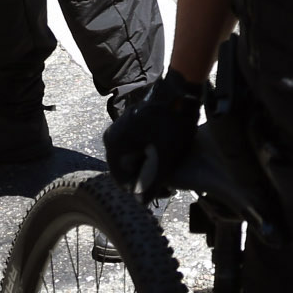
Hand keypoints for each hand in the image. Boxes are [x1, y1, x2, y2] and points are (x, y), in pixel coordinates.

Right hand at [103, 72, 202, 196]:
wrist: (180, 90)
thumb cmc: (172, 123)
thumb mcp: (165, 157)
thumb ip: (152, 183)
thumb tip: (141, 203)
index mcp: (114, 145)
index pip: (122, 180)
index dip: (142, 191)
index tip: (162, 192)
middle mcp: (112, 136)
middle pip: (127, 169)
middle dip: (146, 179)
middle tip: (169, 184)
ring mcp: (120, 129)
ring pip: (133, 158)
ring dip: (149, 167)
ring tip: (169, 170)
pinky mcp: (131, 124)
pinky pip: (137, 147)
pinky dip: (149, 154)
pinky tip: (165, 156)